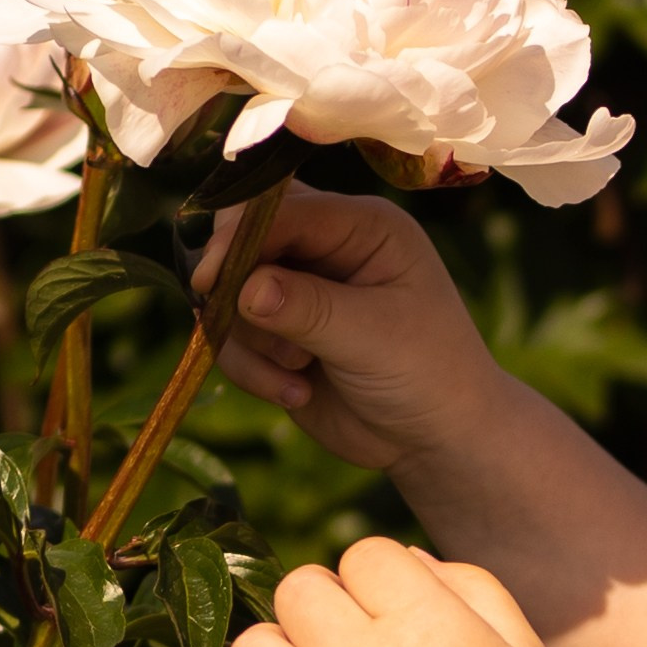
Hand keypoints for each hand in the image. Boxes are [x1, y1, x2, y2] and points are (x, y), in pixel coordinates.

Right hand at [194, 189, 499, 477]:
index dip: (241, 237)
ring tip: (301, 372)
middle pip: (242, 236)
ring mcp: (297, 290)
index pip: (285, 208)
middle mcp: (326, 247)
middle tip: (247, 323)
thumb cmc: (428, 374)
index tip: (211, 279)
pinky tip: (297, 393)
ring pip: (229, 293)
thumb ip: (309, 308)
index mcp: (363, 226)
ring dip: (253, 341)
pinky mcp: (277, 334)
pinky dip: (253, 370)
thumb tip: (245, 289)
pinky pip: (232, 339)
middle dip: (236, 285)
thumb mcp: (376, 337)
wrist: (435, 438)